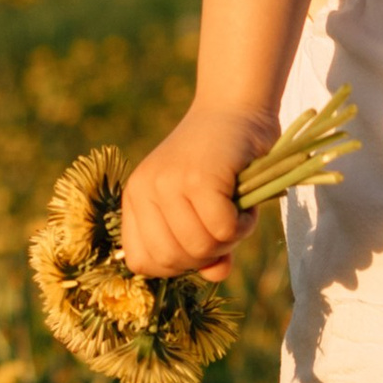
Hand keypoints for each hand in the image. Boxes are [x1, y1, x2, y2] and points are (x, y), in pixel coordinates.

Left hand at [121, 102, 274, 279]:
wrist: (237, 108)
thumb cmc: (221, 162)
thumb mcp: (203, 209)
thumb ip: (204, 247)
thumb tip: (215, 275)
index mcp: (135, 199)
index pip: (142, 262)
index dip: (176, 265)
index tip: (200, 242)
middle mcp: (144, 190)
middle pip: (172, 261)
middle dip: (206, 256)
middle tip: (224, 228)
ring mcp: (169, 184)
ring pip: (199, 248)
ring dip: (230, 240)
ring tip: (237, 212)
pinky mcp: (198, 179)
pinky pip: (223, 231)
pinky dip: (244, 225)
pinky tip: (247, 205)